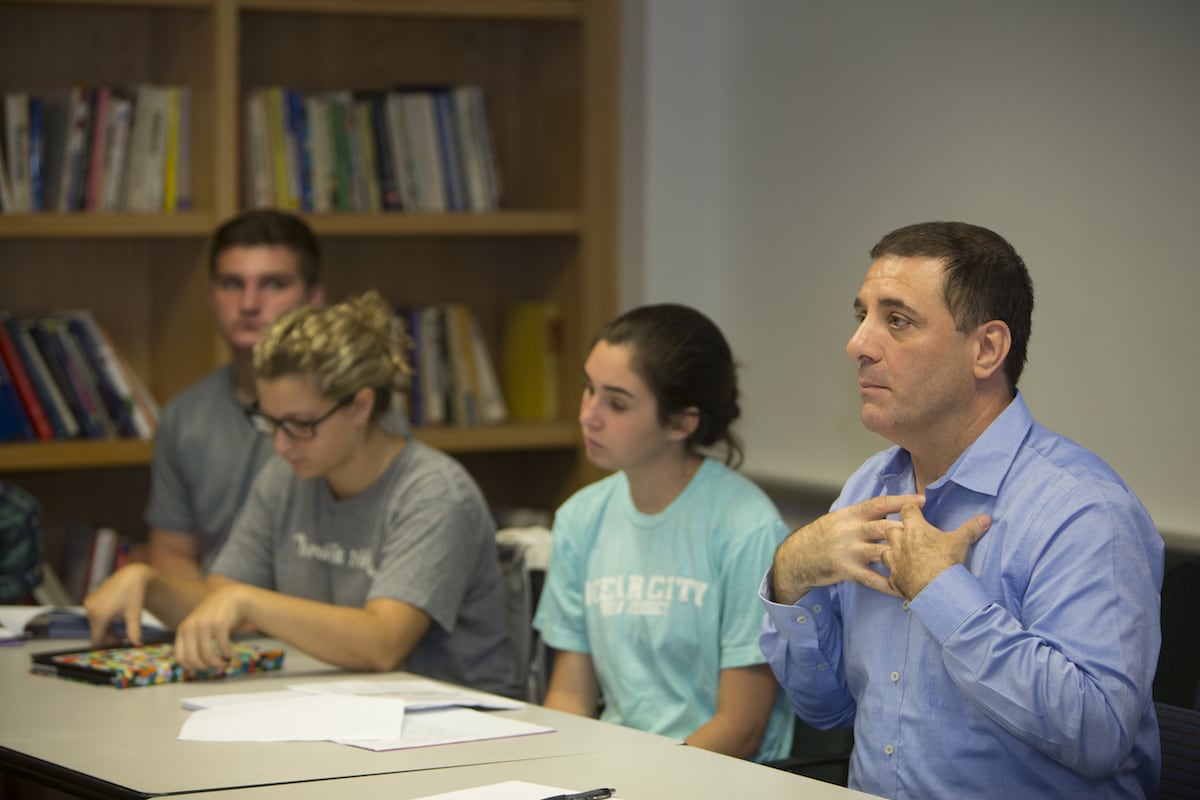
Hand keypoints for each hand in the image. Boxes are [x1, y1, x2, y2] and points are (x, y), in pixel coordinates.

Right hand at [83, 563, 152, 645]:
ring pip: (95, 625)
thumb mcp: (134, 615)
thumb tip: (137, 645)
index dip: (106, 645)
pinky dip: (103, 621)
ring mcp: (89, 603)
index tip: (117, 645)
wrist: (132, 575)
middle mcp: (90, 609)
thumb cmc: (134, 594)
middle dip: (108, 637)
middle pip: (96, 632)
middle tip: (122, 638)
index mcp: (100, 615)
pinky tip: (115, 619)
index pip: (96, 640)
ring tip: (120, 629)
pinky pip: (94, 616)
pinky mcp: (90, 599)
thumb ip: (134, 632)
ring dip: (106, 629)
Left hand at [173, 584, 248, 670]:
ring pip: (207, 655)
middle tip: (216, 666)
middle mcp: (190, 627)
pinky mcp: (219, 623)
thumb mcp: (197, 627)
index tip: (203, 667)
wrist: (231, 597)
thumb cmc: (214, 616)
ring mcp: (204, 625)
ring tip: (225, 662)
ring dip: (218, 663)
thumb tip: (191, 666)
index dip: (191, 667)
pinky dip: (227, 654)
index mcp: (183, 630)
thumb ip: (191, 641)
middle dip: (206, 667)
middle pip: (193, 659)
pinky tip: (231, 654)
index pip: (180, 658)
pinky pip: (222, 647)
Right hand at [771, 494, 923, 603]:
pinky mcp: (845, 570)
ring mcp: (847, 550)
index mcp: (849, 514)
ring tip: (925, 564)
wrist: (795, 557)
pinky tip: (903, 590)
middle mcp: (849, 530)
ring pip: (881, 552)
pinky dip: (889, 585)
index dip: (901, 501)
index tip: (922, 500)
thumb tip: (889, 508)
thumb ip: (862, 515)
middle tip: (931, 534)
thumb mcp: (839, 519)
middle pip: (884, 527)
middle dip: (908, 530)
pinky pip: (871, 579)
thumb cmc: (822, 537)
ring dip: (903, 558)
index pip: (878, 504)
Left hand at [879, 503, 990, 599]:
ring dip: (892, 551)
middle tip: (908, 534)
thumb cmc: (947, 562)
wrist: (938, 591)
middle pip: (890, 529)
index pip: (907, 510)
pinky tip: (902, 576)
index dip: (912, 508)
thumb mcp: (961, 542)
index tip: (917, 509)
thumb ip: (971, 528)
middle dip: (897, 530)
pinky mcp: (895, 579)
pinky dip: (895, 574)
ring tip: (903, 554)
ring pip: (885, 551)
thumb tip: (986, 518)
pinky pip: (890, 575)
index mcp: (914, 530)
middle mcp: (900, 543)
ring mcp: (895, 562)